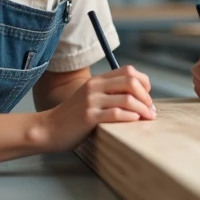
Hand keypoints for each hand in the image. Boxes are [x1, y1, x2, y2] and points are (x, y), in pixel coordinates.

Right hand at [40, 66, 154, 149]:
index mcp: (97, 80)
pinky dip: (130, 117)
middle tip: (151, 109)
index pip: (128, 71)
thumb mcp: (90, 98)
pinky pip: (115, 114)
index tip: (148, 96)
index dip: (144, 82)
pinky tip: (135, 121)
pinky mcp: (89, 117)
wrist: (48, 128)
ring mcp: (91, 101)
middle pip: (131, 82)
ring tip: (148, 118)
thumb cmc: (72, 117)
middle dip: (146, 96)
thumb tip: (136, 98)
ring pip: (127, 99)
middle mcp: (95, 87)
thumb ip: (108, 94)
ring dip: (142, 109)